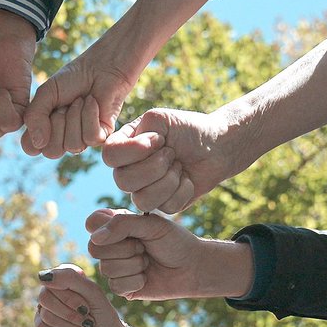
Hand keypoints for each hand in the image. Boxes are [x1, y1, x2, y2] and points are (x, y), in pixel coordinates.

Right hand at [21, 48, 136, 158]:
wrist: (100, 68)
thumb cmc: (72, 79)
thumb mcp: (46, 92)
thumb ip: (34, 116)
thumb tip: (38, 144)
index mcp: (44, 130)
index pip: (31, 148)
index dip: (35, 131)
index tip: (45, 110)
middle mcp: (61, 139)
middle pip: (52, 151)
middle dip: (58, 123)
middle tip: (65, 104)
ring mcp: (81, 140)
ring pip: (73, 146)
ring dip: (75, 117)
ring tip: (79, 101)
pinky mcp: (101, 137)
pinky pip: (90, 138)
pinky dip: (90, 115)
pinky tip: (92, 102)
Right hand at [35, 264, 125, 326]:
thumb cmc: (103, 315)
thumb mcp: (93, 292)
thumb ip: (71, 278)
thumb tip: (41, 276)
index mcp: (65, 277)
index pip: (53, 280)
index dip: (70, 298)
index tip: (88, 307)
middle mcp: (53, 290)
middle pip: (45, 298)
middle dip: (70, 314)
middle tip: (87, 320)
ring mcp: (46, 307)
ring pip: (45, 315)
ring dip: (70, 326)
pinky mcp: (42, 325)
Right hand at [102, 109, 236, 212]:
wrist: (216, 146)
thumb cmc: (188, 129)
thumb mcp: (162, 118)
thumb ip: (142, 128)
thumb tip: (140, 151)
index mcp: (123, 147)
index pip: (110, 155)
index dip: (134, 150)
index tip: (159, 138)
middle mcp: (128, 170)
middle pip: (123, 181)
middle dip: (156, 166)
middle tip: (172, 153)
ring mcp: (143, 190)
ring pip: (142, 200)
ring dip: (169, 180)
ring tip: (179, 166)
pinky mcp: (163, 206)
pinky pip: (165, 207)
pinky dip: (183, 190)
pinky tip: (187, 179)